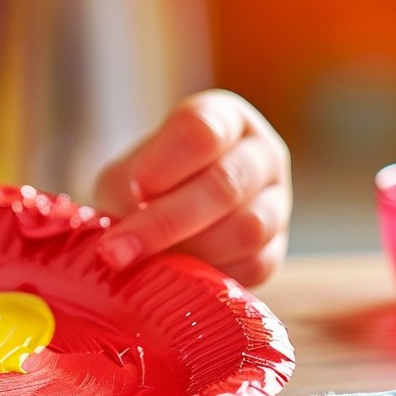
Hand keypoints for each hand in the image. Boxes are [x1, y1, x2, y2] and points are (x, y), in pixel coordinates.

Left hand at [92, 90, 290, 285]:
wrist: (157, 218)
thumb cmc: (139, 186)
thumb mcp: (125, 176)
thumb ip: (126, 196)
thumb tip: (123, 238)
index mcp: (224, 118)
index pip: (203, 129)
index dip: (167, 160)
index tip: (137, 185)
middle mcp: (260, 155)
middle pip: (225, 183)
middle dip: (166, 220)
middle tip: (119, 248)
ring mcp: (276, 203)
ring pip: (245, 229)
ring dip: (187, 251)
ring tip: (142, 265)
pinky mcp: (274, 251)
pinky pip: (251, 267)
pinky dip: (210, 276)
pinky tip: (175, 277)